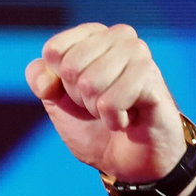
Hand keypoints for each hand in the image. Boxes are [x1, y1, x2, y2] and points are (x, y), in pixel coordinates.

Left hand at [25, 23, 190, 191]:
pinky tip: (128, 119)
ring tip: (115, 111)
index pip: (54, 51)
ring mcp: (140, 55)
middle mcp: (120, 37)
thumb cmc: (93, 126)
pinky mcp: (153, 80)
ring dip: (96, 109)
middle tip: (100, 104)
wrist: (127, 161)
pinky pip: (111, 101)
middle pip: (70, 67)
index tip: (79, 93)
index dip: (59, 83)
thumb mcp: (56, 102)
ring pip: (90, 83)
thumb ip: (41, 81)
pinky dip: (113, 120)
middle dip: (79, 97)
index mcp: (94, 35)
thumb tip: (45, 78)